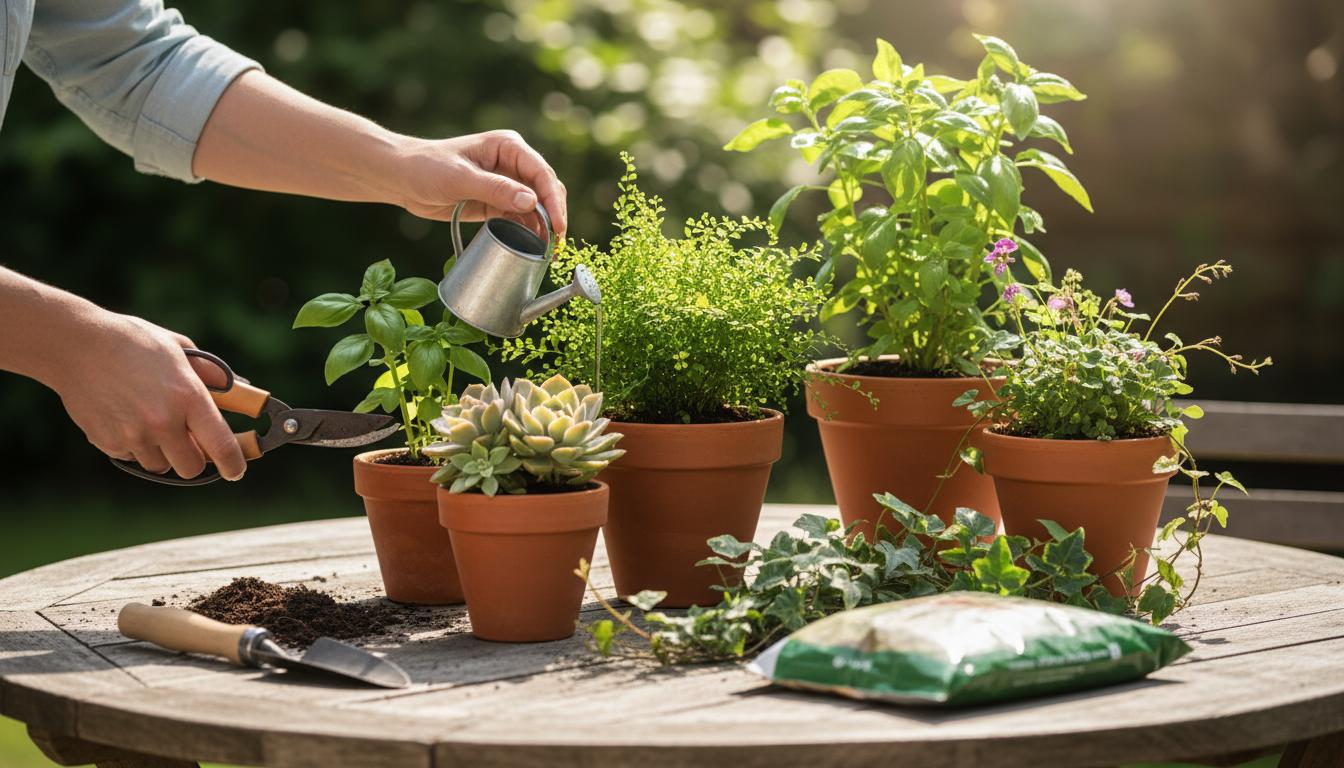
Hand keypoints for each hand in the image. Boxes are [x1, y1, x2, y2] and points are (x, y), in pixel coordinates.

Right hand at [52, 312, 246, 479]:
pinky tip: (125, 416)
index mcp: (189, 398)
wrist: (76, 345)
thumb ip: (210, 373)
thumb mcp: (179, 349)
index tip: (236, 470)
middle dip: (193, 458)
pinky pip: (131, 457)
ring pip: (160, 465)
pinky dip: (134, 445)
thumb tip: (238, 388)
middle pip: (191, 468)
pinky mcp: (107, 442)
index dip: (233, 465)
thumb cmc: (133, 342)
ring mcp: (133, 436)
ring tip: (150, 419)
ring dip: (162, 451)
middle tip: (188, 440)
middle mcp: (163, 422)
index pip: (221, 447)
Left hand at [391, 130, 567, 236]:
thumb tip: (532, 202)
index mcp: (508, 147)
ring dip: (543, 227)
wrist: (401, 178)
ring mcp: (506, 184)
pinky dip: (528, 232)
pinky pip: (520, 218)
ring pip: (537, 207)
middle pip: (546, 190)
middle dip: (554, 216)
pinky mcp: (497, 203)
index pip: (541, 173)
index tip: (558, 226)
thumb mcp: (460, 178)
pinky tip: (532, 247)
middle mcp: (512, 164)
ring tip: (547, 252)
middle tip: (555, 245)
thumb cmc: (426, 167)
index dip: (553, 201)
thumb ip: (496, 189)